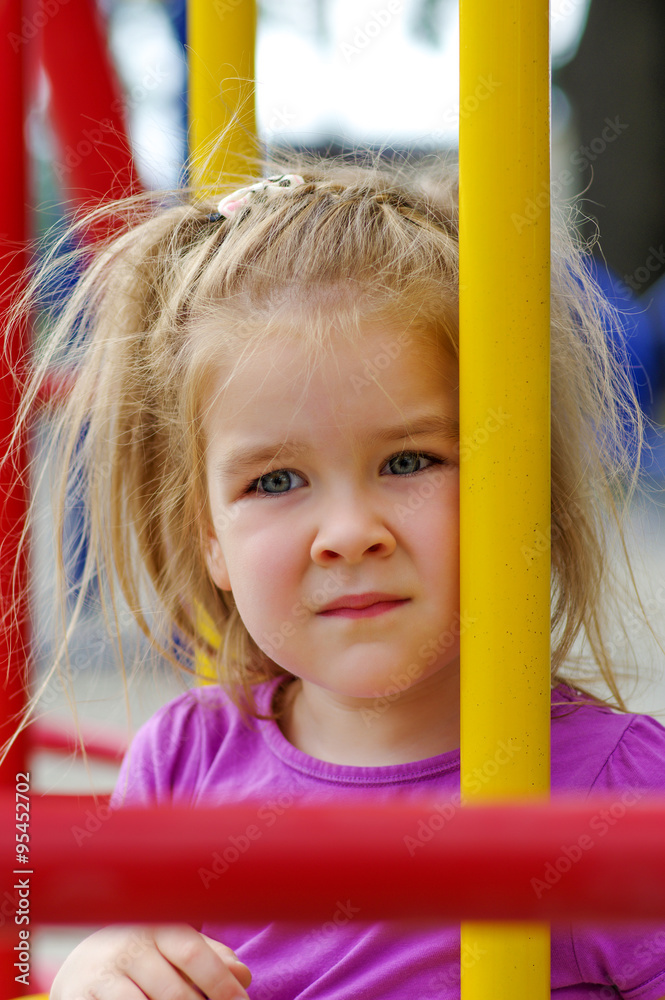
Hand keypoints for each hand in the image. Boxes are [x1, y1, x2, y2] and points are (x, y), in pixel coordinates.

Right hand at [50, 924, 251, 999]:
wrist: (82, 965)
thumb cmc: (145, 957)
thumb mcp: (176, 948)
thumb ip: (211, 957)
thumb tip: (243, 975)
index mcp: (157, 926)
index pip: (192, 954)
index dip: (220, 982)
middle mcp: (128, 946)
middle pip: (173, 992)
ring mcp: (103, 974)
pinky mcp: (80, 997)